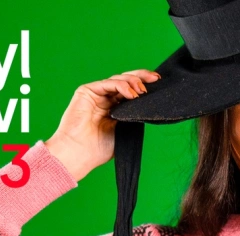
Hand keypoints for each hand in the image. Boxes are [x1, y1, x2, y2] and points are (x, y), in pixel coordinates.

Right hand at [45, 70, 160, 181]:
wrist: (81, 153)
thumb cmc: (99, 148)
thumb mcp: (125, 130)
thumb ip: (134, 116)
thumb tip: (148, 104)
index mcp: (115, 108)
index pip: (131, 91)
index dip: (143, 85)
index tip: (158, 83)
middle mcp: (106, 98)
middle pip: (126, 81)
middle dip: (141, 77)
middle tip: (155, 79)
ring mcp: (96, 94)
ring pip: (118, 80)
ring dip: (133, 82)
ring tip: (142, 92)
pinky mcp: (86, 91)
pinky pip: (108, 83)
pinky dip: (121, 86)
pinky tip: (131, 94)